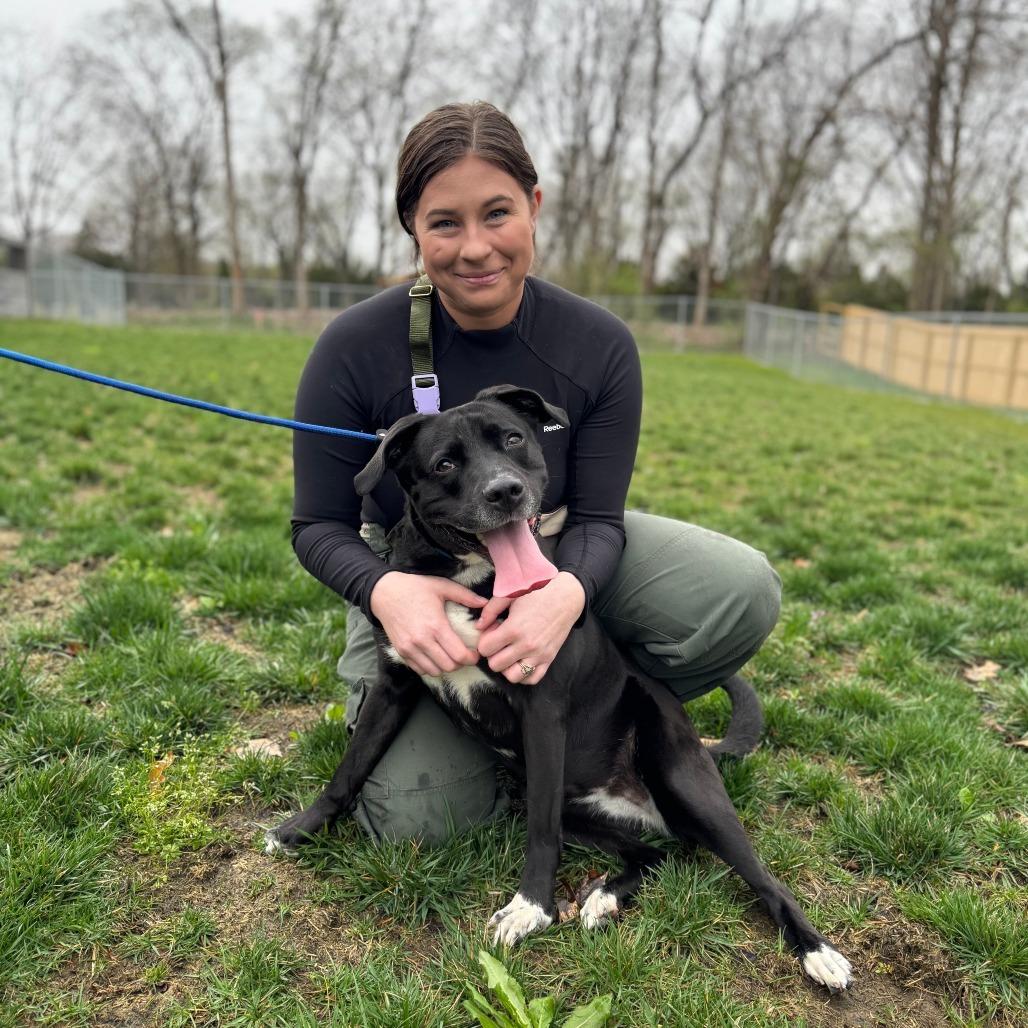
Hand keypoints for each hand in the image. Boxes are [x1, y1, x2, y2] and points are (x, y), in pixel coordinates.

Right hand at [369, 571, 486, 677]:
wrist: (384, 592)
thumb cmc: (414, 587)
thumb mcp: (441, 586)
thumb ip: (465, 595)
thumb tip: (485, 602)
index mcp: (436, 625)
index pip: (459, 655)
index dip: (472, 658)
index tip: (475, 653)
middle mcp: (422, 640)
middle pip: (449, 666)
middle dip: (461, 663)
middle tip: (464, 654)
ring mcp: (410, 648)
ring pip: (435, 671)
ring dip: (445, 666)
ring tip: (449, 655)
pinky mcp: (401, 651)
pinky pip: (420, 669)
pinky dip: (430, 667)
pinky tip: (434, 655)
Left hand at [476, 572, 585, 684]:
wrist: (567, 596)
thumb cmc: (538, 592)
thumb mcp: (511, 595)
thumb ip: (491, 610)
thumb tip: (478, 626)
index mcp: (514, 628)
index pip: (485, 649)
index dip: (484, 640)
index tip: (493, 631)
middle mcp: (526, 645)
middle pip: (495, 665)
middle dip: (493, 654)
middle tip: (500, 641)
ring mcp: (539, 654)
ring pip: (513, 677)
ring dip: (507, 667)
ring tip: (509, 653)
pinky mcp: (549, 659)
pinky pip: (532, 679)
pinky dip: (524, 674)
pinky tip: (521, 660)